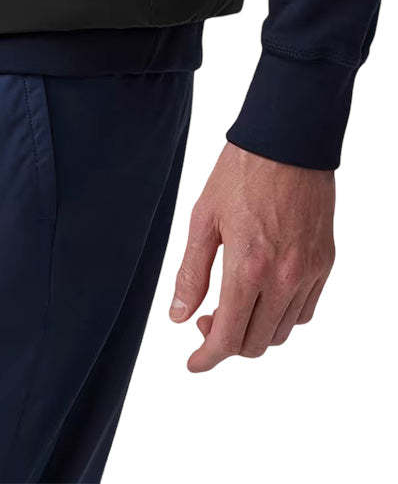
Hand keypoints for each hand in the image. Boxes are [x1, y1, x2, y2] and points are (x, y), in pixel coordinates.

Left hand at [169, 140, 335, 369]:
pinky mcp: (324, 262)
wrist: (288, 140)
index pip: (229, 337)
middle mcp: (283, 278)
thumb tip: (179, 316)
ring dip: (256, 331)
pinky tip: (265, 295)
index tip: (194, 362)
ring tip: (234, 305)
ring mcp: (308, 272)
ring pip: (283, 332)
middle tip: (207, 319)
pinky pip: (305, 310)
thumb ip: (191, 273)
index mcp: (248, 268)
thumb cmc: (241, 172)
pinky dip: (283, 315)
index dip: (208, 357)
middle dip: (227, 343)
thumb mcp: (203, 218)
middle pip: (256, 342)